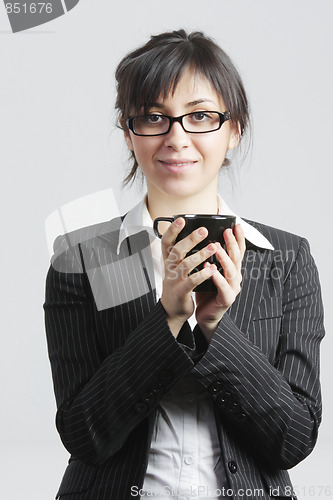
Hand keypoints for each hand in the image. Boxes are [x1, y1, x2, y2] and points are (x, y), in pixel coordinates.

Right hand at [160, 218, 218, 336]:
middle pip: (177, 250)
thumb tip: (193, 233)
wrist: (172, 308)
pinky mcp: (181, 291)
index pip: (166, 241)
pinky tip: (212, 268)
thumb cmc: (177, 284)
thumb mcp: (175, 266)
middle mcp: (169, 268)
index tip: (181, 219)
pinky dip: (203, 274)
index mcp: (168, 260)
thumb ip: (181, 252)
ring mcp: (174, 280)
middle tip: (203, 230)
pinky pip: (192, 281)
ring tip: (214, 247)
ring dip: (201, 255)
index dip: (172, 230)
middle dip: (190, 239)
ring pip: (186, 264)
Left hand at [195, 224, 245, 341]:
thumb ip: (210, 257)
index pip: (237, 250)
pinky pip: (223, 287)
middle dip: (232, 243)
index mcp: (231, 269)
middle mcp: (235, 277)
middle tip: (226, 231)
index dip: (238, 238)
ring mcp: (232, 288)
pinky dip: (217, 277)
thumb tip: (204, 238)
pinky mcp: (226, 299)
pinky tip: (210, 269)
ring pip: (232, 271)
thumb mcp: (209, 270)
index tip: (236, 224)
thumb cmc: (206, 291)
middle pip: (236, 257)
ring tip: (215, 247)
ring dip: (224, 258)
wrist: (206, 315)